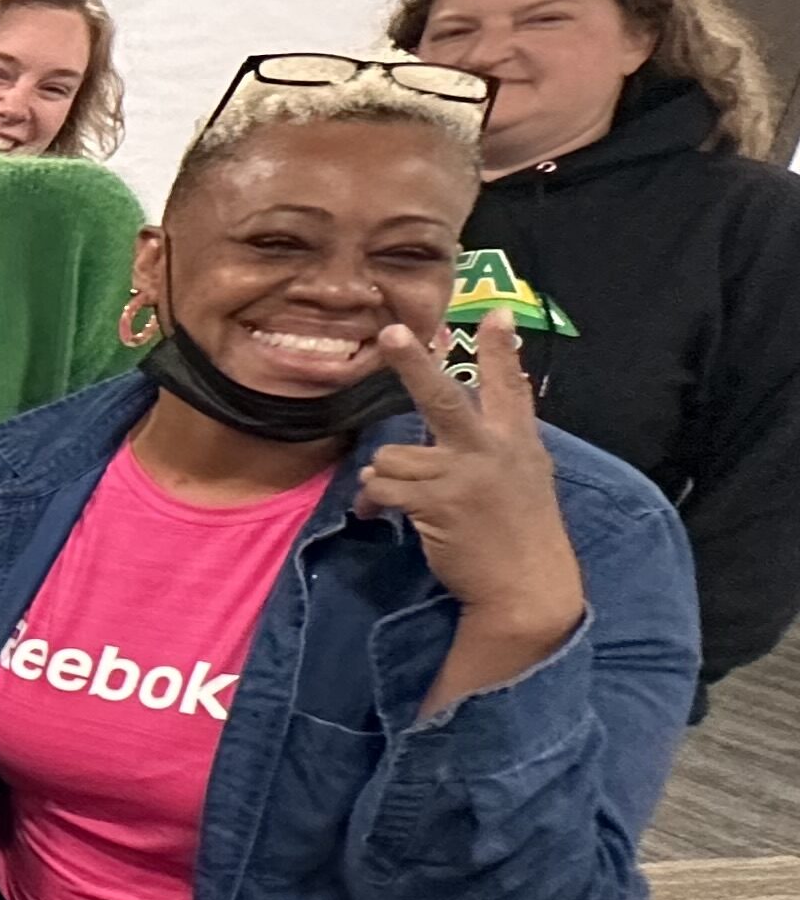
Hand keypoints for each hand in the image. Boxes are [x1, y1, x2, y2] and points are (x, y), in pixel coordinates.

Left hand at [356, 311, 584, 633]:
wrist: (527, 587)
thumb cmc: (522, 531)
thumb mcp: (526, 475)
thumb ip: (502, 442)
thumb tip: (473, 416)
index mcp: (517, 440)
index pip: (509, 386)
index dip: (500, 350)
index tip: (492, 312)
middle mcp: (491, 450)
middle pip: (443, 397)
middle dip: (414, 363)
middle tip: (391, 332)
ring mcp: (462, 476)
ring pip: (392, 455)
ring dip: (385, 477)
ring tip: (401, 497)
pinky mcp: (435, 504)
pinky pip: (381, 487)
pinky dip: (373, 500)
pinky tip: (381, 514)